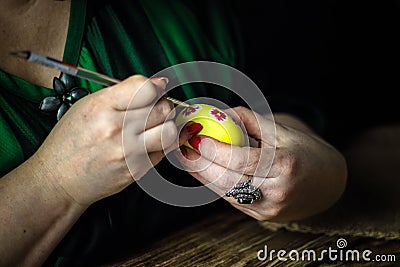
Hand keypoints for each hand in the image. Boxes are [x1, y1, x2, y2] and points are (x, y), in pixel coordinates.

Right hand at [32, 75, 180, 205]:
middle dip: (164, 105)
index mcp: (101, 107)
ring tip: (156, 126)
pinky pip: (162, 152)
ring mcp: (128, 152)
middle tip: (156, 108)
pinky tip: (147, 143)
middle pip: (162, 109)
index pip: (146, 88)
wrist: (59, 179)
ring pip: (169, 132)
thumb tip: (158, 84)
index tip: (157, 90)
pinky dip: (159, 145)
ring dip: (167, 126)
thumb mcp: (87, 106)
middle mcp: (116, 129)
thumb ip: (122, 93)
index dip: (156, 87)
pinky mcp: (136, 170)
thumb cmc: (71, 142)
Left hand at [175, 106, 346, 221]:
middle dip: (199, 165)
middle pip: (227, 181)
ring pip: (224, 192)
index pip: (242, 160)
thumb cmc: (305, 151)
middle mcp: (275, 192)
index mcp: (284, 167)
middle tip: (180, 149)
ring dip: (201, 175)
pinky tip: (202, 171)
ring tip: (185, 158)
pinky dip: (214, 184)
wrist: (328, 184)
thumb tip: (219, 114)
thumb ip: (249, 120)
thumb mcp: (282, 129)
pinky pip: (230, 198)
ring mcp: (267, 208)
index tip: (196, 139)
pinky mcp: (261, 215)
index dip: (215, 150)